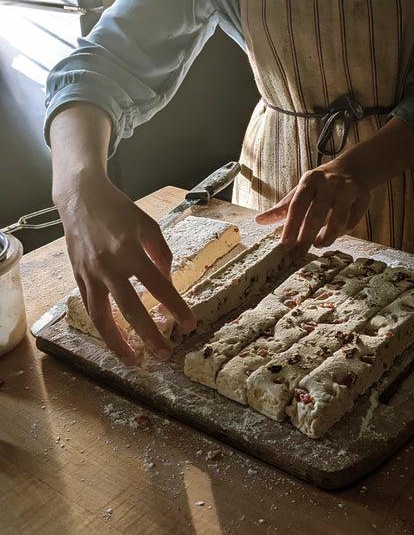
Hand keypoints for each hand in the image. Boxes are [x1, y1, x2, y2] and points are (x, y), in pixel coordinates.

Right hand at [57, 175, 195, 364]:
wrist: (81, 198)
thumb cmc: (119, 210)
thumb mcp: (148, 225)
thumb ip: (161, 254)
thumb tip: (166, 281)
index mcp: (130, 251)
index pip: (158, 286)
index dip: (175, 307)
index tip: (190, 324)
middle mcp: (108, 266)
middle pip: (130, 309)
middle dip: (149, 335)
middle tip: (165, 354)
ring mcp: (90, 274)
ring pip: (102, 317)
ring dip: (117, 343)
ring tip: (132, 360)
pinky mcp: (78, 277)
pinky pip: (90, 307)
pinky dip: (102, 325)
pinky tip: (114, 338)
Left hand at [255, 162, 370, 250]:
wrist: (353, 168)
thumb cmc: (321, 184)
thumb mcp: (301, 190)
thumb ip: (282, 208)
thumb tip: (259, 221)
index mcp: (311, 179)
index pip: (298, 204)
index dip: (290, 226)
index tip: (285, 244)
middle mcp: (330, 183)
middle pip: (317, 214)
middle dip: (306, 237)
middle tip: (298, 254)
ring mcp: (349, 189)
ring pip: (339, 220)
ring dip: (327, 237)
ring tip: (318, 244)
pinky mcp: (364, 197)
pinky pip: (353, 221)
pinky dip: (342, 232)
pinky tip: (334, 234)